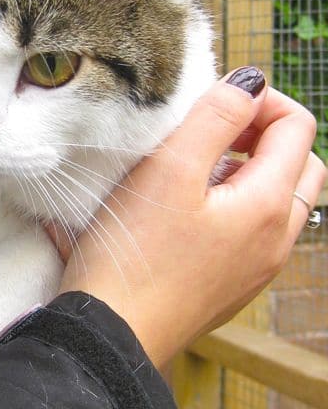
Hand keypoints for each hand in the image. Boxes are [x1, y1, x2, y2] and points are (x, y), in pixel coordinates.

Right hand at [52, 68, 326, 370]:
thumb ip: (216, 117)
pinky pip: (258, 223)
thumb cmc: (136, 250)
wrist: (113, 330)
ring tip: (200, 161)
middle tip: (216, 128)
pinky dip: (240, 196)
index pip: (297, 125)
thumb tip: (252, 82)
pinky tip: (193, 201)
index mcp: (269, 205)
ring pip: (281, 194)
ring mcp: (259, 262)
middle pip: (300, 161)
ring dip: (252, 164)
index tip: (215, 101)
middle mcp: (277, 237)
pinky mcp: (235, 277)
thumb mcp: (171, 169)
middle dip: (266, 130)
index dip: (261, 99)